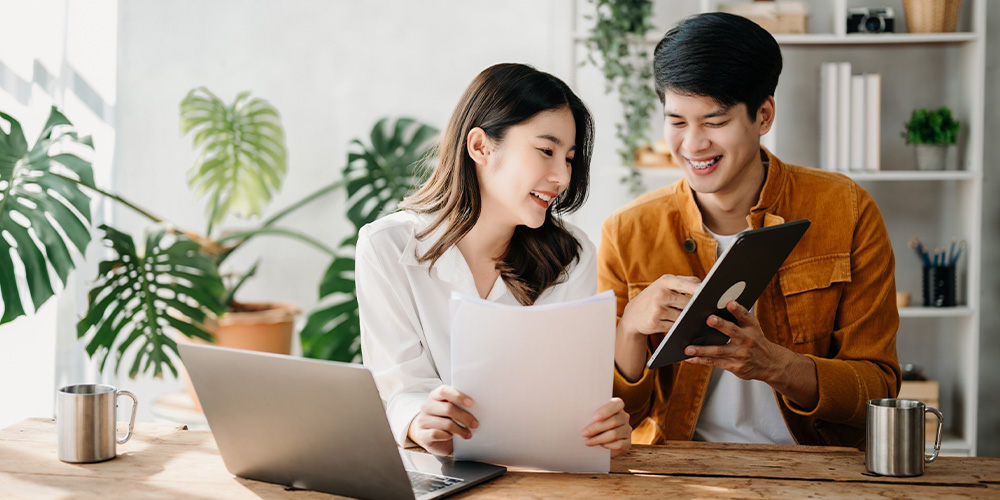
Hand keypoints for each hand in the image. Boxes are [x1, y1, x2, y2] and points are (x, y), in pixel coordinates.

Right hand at [407, 385, 477, 455]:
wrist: (432, 437)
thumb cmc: (445, 420)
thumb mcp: (451, 409)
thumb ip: (459, 403)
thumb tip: (477, 404)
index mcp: (435, 396)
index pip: (444, 391)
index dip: (458, 396)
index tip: (471, 403)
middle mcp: (427, 406)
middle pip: (448, 409)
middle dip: (465, 417)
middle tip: (475, 424)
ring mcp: (423, 420)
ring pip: (445, 424)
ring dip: (460, 430)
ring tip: (468, 434)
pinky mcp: (422, 435)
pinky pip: (437, 434)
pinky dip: (447, 436)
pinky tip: (452, 436)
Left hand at [581, 397, 630, 457]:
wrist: (601, 440)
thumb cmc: (594, 424)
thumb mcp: (592, 417)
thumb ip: (590, 414)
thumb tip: (578, 415)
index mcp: (617, 406)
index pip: (616, 404)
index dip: (606, 411)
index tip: (594, 418)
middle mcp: (624, 417)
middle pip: (613, 421)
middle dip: (596, 428)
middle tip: (583, 433)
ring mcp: (627, 430)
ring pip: (614, 434)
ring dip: (598, 439)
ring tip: (587, 442)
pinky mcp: (627, 443)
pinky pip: (618, 444)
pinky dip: (607, 445)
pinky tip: (600, 446)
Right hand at [616, 274, 700, 380]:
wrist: (633, 315)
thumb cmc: (654, 297)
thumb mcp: (665, 285)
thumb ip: (685, 282)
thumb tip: (706, 285)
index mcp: (665, 281)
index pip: (684, 283)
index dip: (696, 288)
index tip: (707, 292)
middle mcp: (660, 293)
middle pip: (687, 303)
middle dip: (694, 308)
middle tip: (703, 311)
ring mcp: (656, 309)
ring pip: (682, 316)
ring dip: (686, 319)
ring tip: (686, 318)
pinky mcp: (654, 322)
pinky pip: (674, 326)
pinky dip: (678, 327)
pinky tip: (675, 325)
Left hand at [684, 300, 817, 408]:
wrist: (770, 364)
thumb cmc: (755, 340)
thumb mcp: (752, 327)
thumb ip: (738, 318)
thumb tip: (716, 304)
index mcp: (752, 326)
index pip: (745, 316)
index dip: (738, 309)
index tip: (730, 303)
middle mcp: (747, 340)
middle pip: (733, 331)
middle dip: (721, 325)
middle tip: (709, 319)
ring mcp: (740, 354)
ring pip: (719, 350)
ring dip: (702, 349)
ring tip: (688, 348)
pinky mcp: (734, 366)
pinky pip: (714, 362)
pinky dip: (700, 360)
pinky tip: (689, 358)